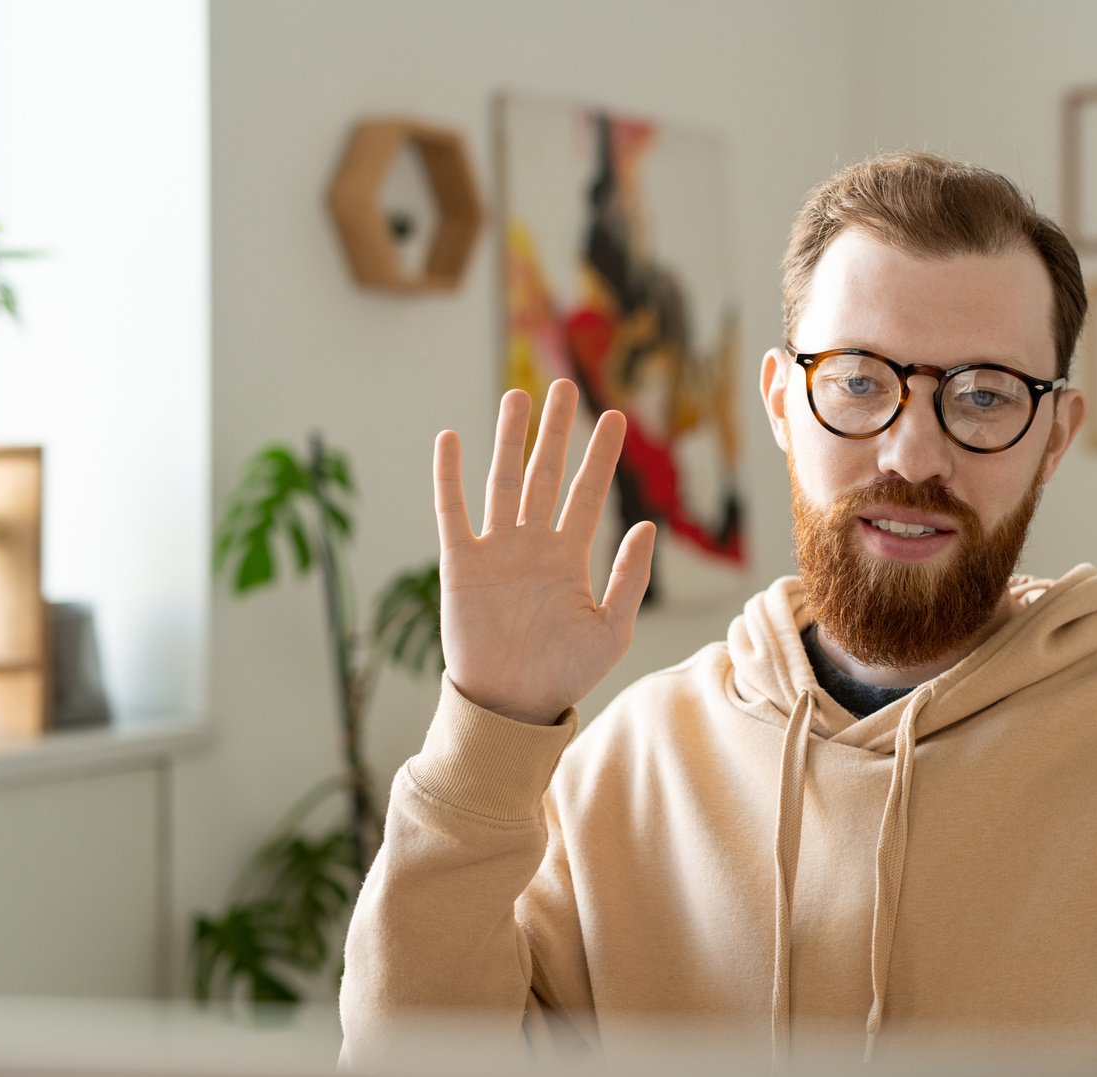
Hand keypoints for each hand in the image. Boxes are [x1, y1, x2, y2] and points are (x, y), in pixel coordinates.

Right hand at [432, 380, 655, 722]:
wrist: (512, 705)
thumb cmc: (564, 674)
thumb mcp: (612, 629)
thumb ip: (630, 577)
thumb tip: (647, 525)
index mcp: (570, 557)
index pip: (588, 493)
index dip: (601, 456)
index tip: (616, 417)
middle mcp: (533, 545)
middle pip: (545, 473)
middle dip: (556, 431)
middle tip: (564, 385)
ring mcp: (496, 550)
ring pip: (503, 480)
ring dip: (510, 439)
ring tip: (518, 395)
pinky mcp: (460, 563)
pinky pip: (453, 511)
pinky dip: (450, 476)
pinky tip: (451, 438)